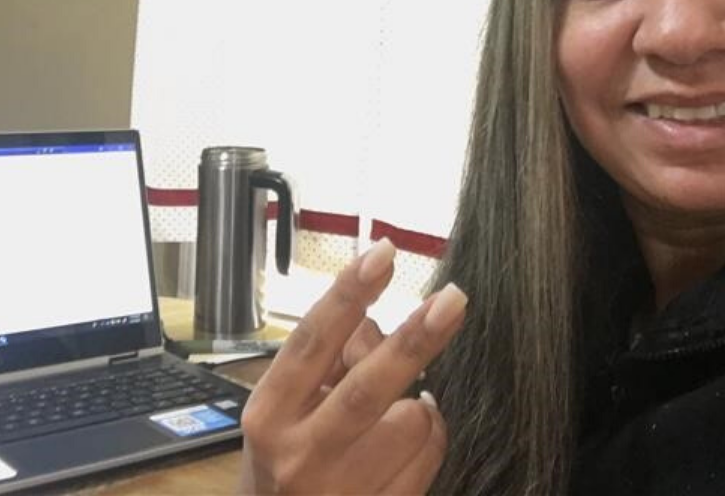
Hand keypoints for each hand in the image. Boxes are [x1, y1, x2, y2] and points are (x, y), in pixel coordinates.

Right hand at [237, 238, 467, 494]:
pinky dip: (432, 435)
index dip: (349, 293)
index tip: (383, 252)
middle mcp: (299, 455)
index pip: (313, 341)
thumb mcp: (288, 407)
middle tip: (453, 299)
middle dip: (415, 339)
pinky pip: (429, 459)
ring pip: (412, 423)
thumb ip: (330, 358)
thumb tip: (380, 323)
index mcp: (271, 412)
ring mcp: (338, 493)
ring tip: (403, 406)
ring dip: (421, 403)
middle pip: (367, 388)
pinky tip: (411, 436)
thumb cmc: (284, 459)